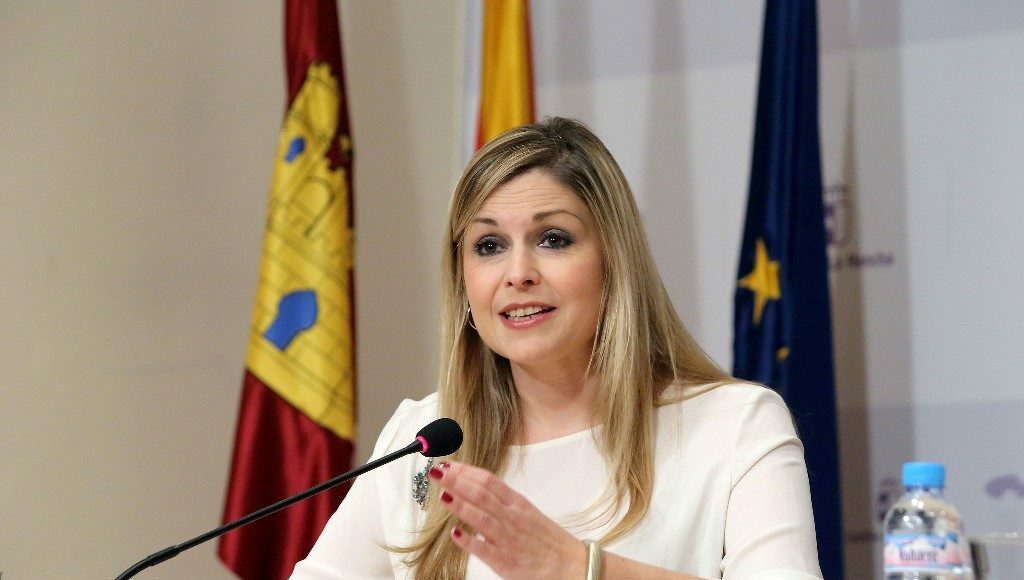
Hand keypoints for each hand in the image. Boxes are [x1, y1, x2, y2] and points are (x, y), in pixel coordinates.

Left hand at [429, 461, 586, 579]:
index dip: (466, 471)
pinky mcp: (506, 562)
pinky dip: (469, 541)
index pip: (489, 480)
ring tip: (442, 494)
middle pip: (482, 494)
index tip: (448, 464)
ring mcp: (509, 539)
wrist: (572, 565)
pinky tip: (455, 533)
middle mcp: (512, 517)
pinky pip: (484, 550)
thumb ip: (502, 503)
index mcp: (518, 503)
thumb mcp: (528, 513)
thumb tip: (475, 491)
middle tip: (437, 472)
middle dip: (457, 481)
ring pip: (481, 517)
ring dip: (460, 505)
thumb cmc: (548, 541)